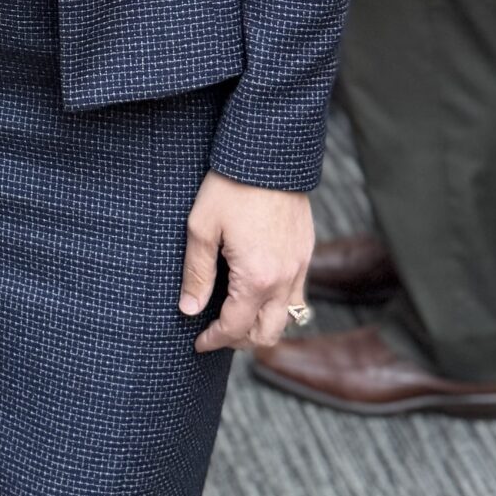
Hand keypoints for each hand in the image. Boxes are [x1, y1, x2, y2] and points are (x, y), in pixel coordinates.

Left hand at [179, 172, 313, 354]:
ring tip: (237, 317)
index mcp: (257, 278)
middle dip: (240, 341)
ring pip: (288, 317)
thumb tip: (189, 310)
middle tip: (216, 333)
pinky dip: (279, 305)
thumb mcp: (202, 227)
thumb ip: (196, 273)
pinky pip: (298, 294)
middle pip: (267, 333)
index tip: (198, 342)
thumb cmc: (230, 186)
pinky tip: (258, 292)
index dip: (214, 339)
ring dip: (263, 325)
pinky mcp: (306, 251)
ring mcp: (300, 266)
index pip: (236, 327)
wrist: (268, 153)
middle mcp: (285, 278)